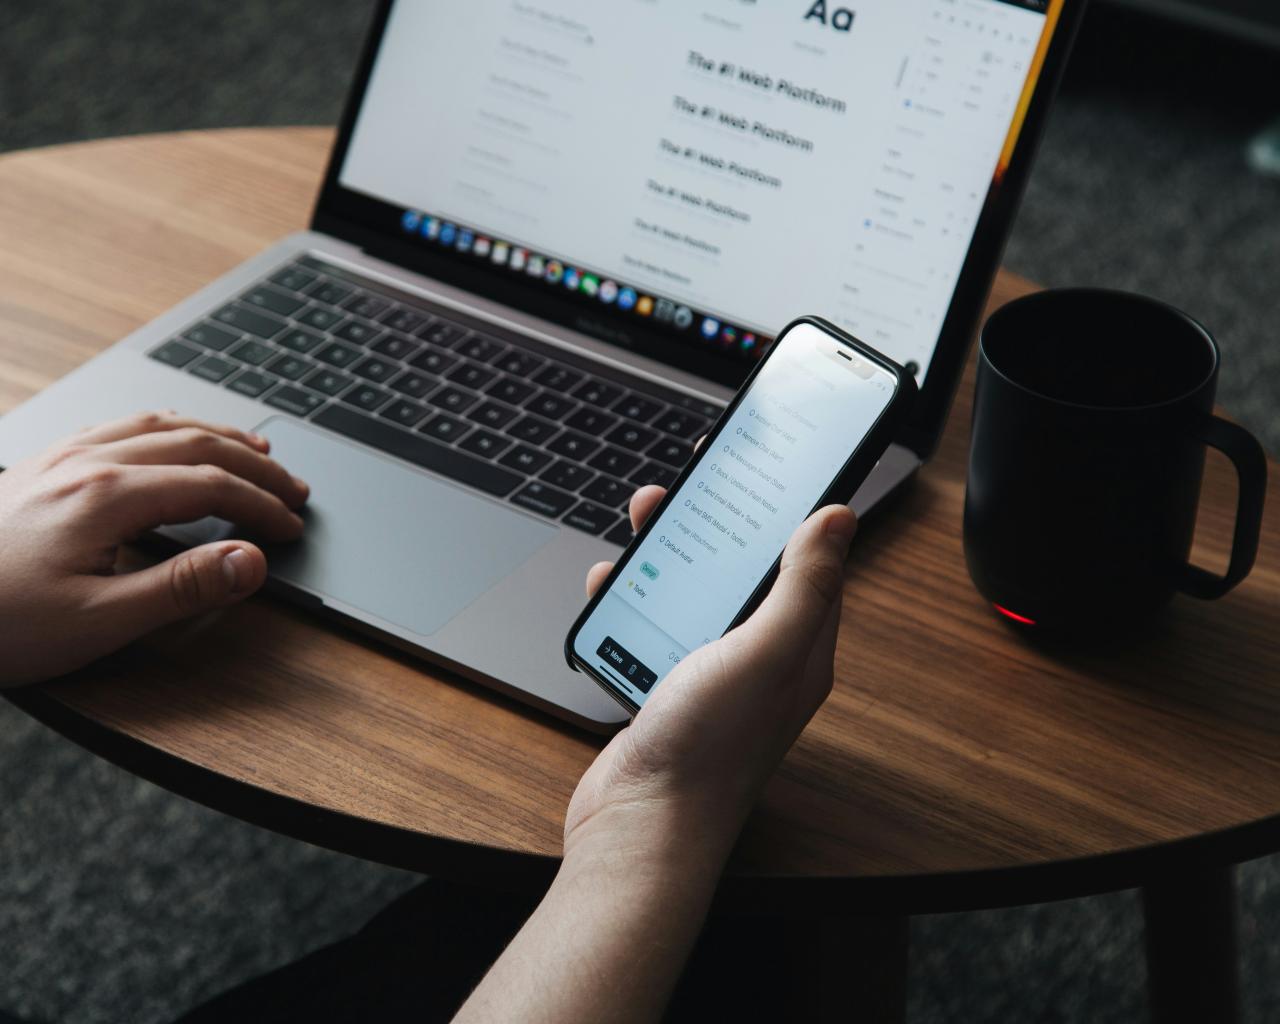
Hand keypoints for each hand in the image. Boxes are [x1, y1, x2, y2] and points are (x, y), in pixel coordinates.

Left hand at [0, 412, 307, 686]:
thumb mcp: (98, 621)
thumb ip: (182, 587)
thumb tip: (251, 560)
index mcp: (108, 496)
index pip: (212, 485)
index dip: (261, 504)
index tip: (292, 527)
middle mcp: (86, 463)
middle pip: (193, 443)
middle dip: (253, 464)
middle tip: (293, 488)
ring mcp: (59, 459)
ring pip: (155, 424)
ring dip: (214, 434)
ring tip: (252, 449)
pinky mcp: (38, 469)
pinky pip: (116, 426)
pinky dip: (164, 427)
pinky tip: (168, 439)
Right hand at [567, 486, 855, 874]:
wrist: (642, 826)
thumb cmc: (709, 749)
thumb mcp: (766, 652)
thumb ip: (804, 584)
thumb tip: (840, 517)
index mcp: (800, 646)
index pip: (808, 560)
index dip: (791, 510)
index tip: (767, 464)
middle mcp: (760, 657)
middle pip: (744, 568)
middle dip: (718, 521)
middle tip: (689, 483)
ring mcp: (711, 673)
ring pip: (695, 591)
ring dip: (670, 553)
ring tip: (644, 520)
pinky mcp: (667, 686)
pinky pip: (652, 624)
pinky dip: (632, 598)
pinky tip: (610, 586)